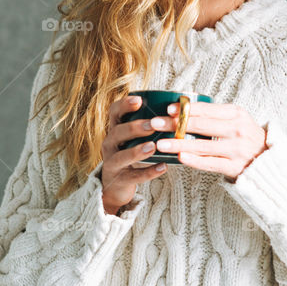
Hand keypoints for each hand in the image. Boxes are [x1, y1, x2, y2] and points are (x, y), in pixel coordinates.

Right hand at [98, 95, 169, 214]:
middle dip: (134, 127)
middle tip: (152, 125)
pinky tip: (163, 167)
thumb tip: (176, 109)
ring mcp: (113, 163)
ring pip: (121, 156)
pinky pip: (134, 176)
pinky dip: (149, 172)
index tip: (139, 100)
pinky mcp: (120, 180)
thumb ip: (147, 125)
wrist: (116, 185)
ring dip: (137, 151)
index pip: (114, 112)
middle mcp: (110, 144)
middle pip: (117, 132)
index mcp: (115, 129)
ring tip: (153, 147)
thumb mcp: (132, 138)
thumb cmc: (130, 154)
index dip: (124, 105)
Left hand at [151, 100, 266, 182]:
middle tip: (155, 123)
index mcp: (236, 113)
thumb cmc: (245, 135)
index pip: (206, 109)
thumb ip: (214, 111)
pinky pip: (209, 163)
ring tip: (160, 144)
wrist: (267, 158)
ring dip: (178, 144)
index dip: (185, 109)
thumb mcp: (236, 117)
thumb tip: (185, 100)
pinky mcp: (233, 166)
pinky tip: (179, 157)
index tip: (168, 109)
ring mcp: (235, 149)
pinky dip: (194, 160)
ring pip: (201, 146)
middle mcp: (236, 130)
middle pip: (200, 126)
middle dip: (175, 124)